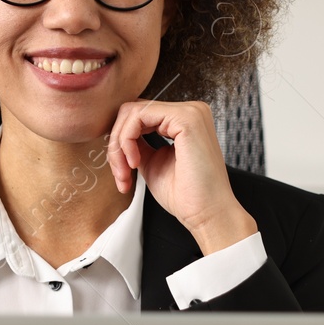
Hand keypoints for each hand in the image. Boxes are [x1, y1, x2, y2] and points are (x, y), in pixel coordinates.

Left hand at [106, 99, 257, 254]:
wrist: (206, 214)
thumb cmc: (186, 195)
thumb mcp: (152, 162)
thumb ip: (138, 144)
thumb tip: (118, 134)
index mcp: (184, 120)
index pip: (139, 116)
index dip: (121, 143)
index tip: (122, 173)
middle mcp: (190, 110)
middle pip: (132, 111)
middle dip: (117, 144)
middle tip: (121, 174)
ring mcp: (189, 112)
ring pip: (132, 112)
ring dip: (119, 145)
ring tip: (125, 173)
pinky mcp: (186, 118)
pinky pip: (138, 116)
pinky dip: (126, 140)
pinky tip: (135, 163)